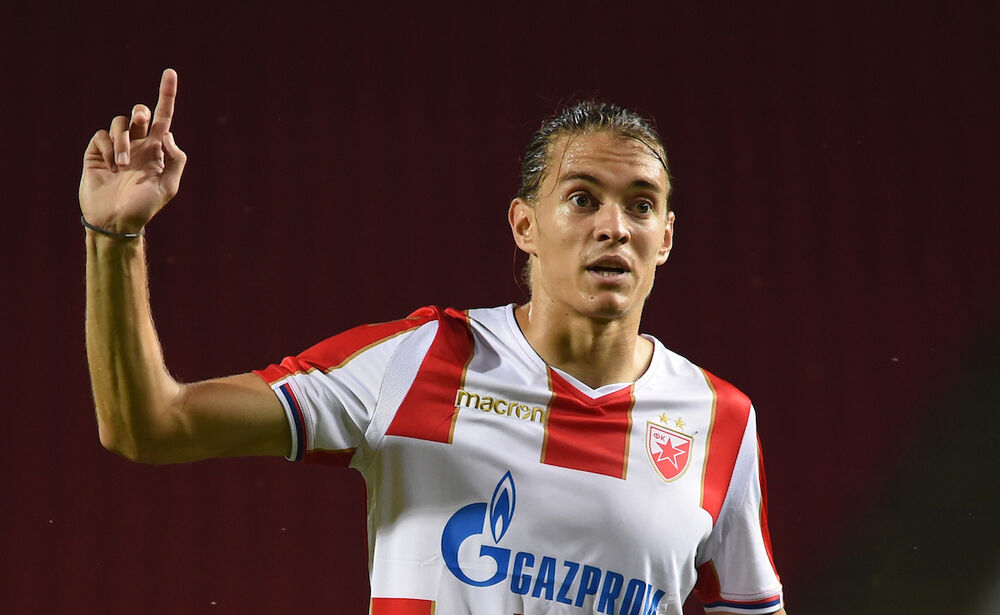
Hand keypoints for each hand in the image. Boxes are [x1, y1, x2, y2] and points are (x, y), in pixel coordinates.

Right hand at [79, 69, 186, 233]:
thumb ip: (175, 159)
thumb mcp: (168, 186)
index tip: (170, 72)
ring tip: (122, 165)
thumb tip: (168, 133)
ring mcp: (116, 148)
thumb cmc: (144, 207)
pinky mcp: (96, 153)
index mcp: (157, 150)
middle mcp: (138, 145)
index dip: (167, 94)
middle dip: (141, 112)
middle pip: (140, 114)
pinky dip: (108, 147)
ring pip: (120, 123)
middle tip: (141, 121)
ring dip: (123, 140)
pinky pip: (102, 135)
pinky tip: (110, 166)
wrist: (115, 221)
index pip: (164, 117)